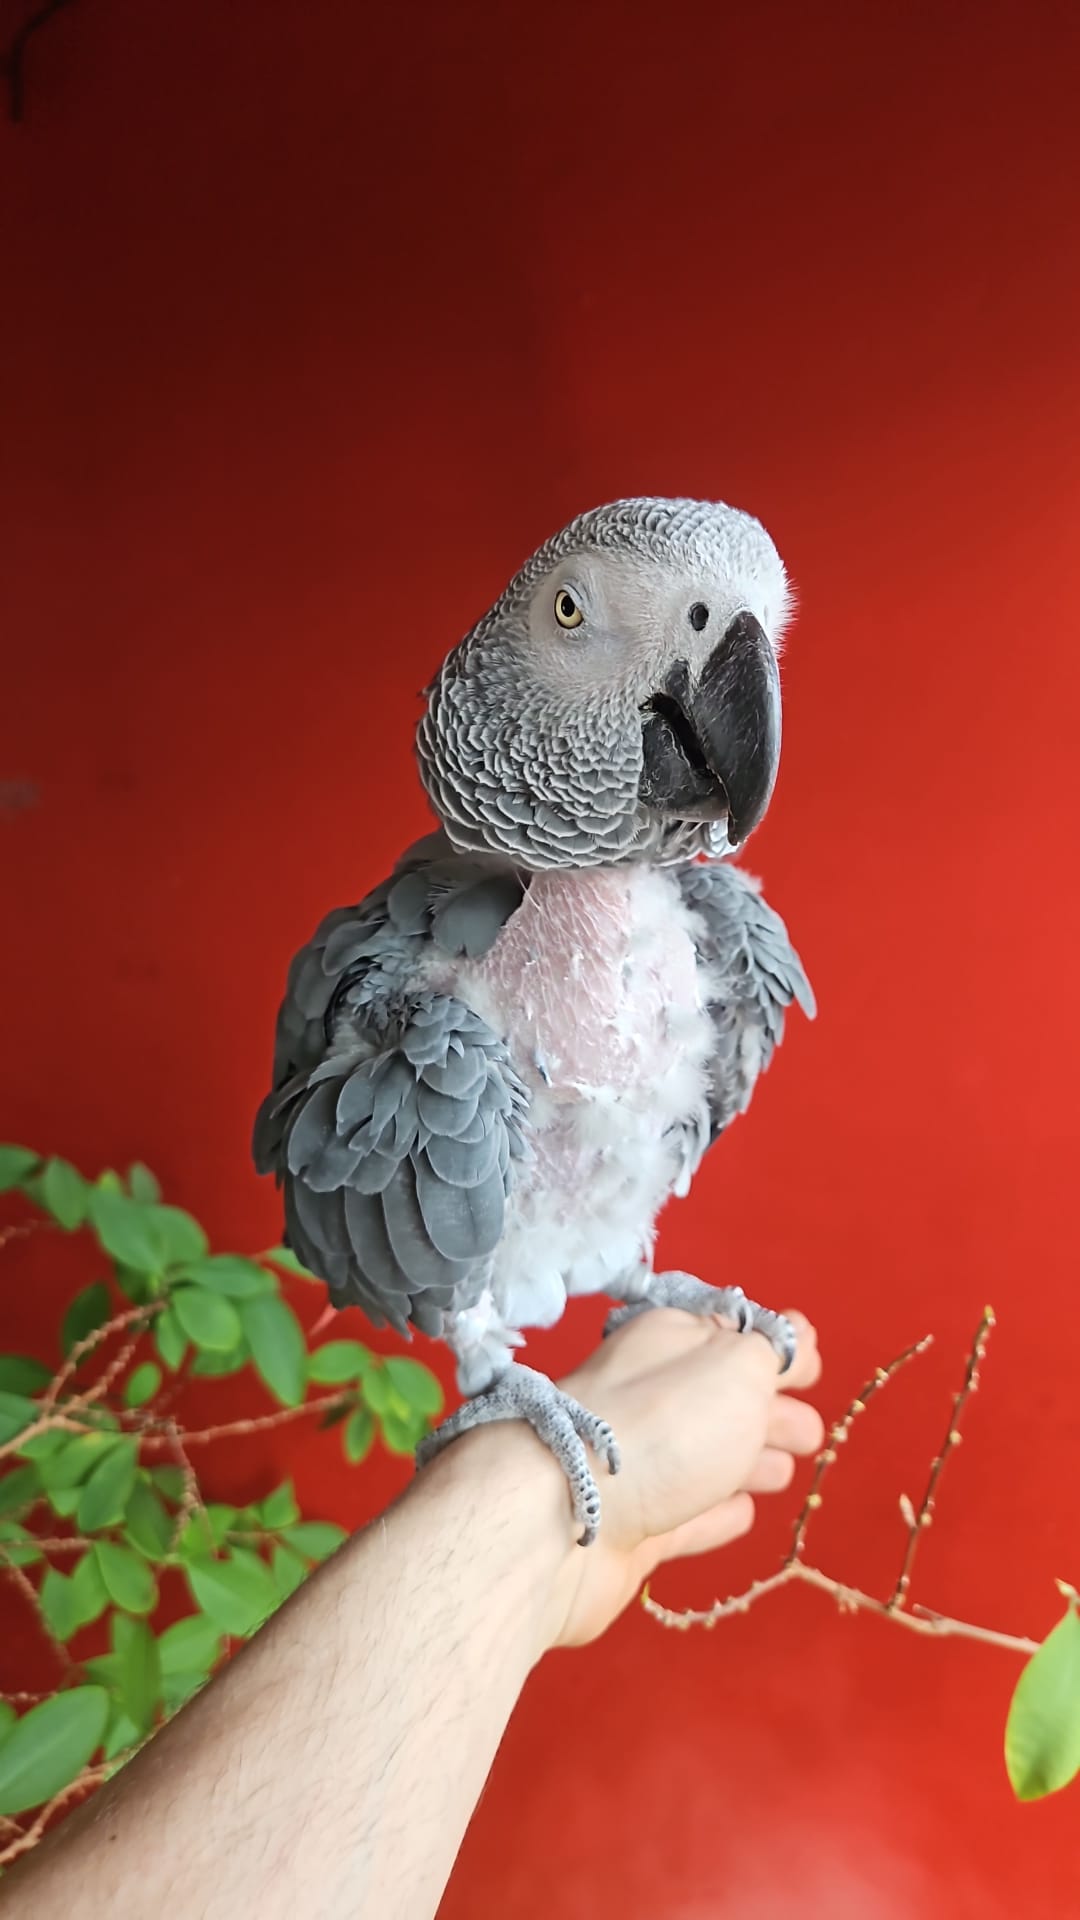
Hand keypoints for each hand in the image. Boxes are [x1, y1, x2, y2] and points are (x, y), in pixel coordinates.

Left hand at [546, 1307, 822, 1647]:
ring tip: (784, 1472)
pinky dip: (715, 1515)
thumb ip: (771, 1352)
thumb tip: (795, 1333)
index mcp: (669, 1345)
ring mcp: (639, 1469)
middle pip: (721, 1403)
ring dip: (747, 1463)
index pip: (731, 1339)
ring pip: (706, 1459)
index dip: (774, 1352)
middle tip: (810, 1433)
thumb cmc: (659, 1429)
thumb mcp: (734, 1367)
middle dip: (768, 1412)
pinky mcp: (630, 1530)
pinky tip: (742, 1514)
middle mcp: (649, 1399)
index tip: (810, 1367)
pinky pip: (686, 1517)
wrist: (560, 1521)